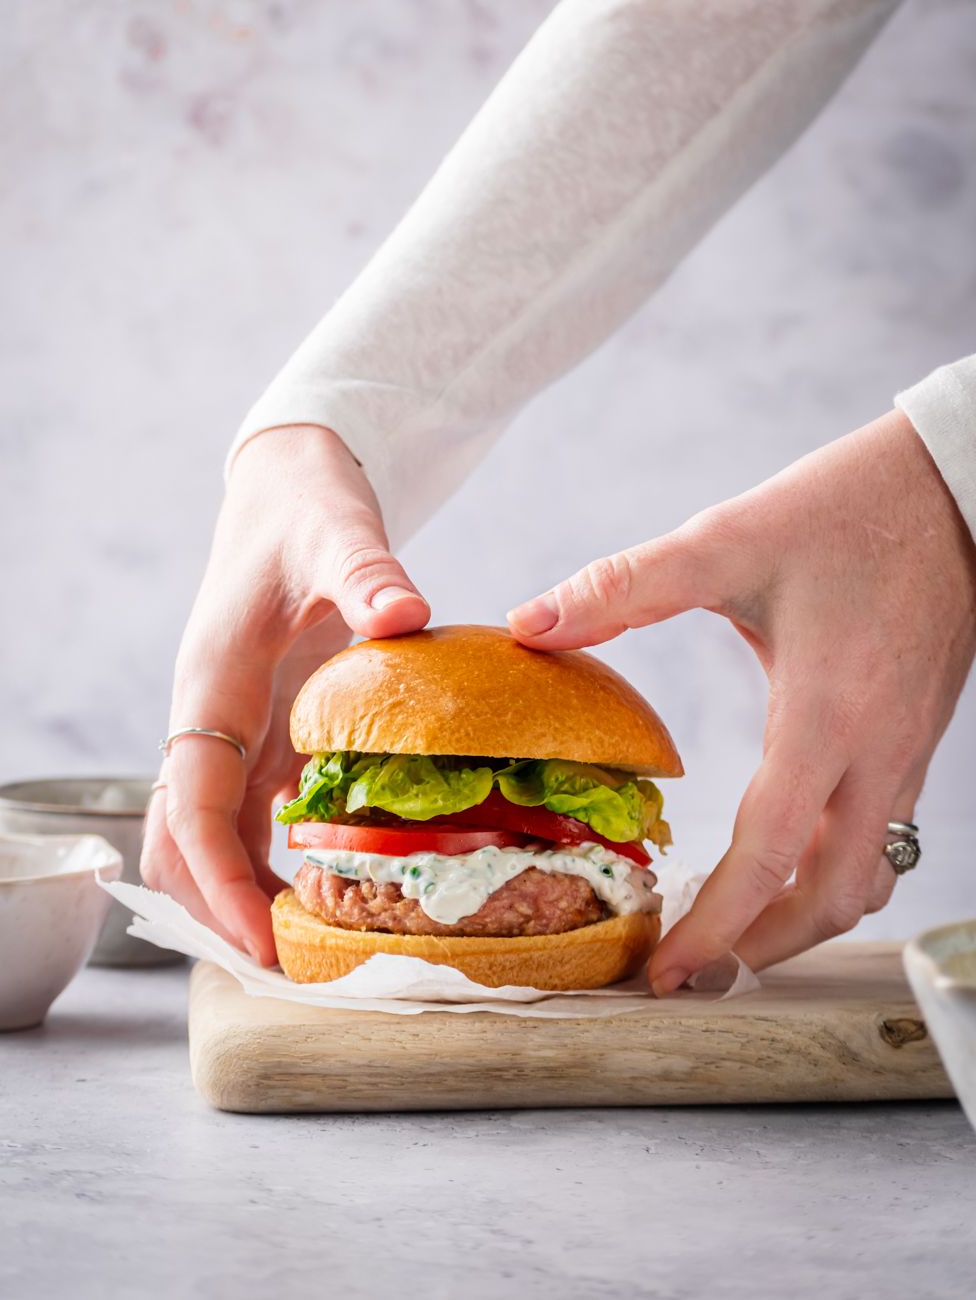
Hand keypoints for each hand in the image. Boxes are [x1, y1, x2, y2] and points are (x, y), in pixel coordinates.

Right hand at [141, 425, 429, 963]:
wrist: (287, 492)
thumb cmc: (305, 509)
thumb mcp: (337, 531)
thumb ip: (366, 571)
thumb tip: (406, 613)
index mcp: (211, 682)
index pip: (190, 802)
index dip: (219, 879)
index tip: (262, 939)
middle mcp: (207, 719)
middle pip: (180, 843)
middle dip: (218, 913)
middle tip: (290, 974)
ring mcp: (228, 732)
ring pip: (206, 841)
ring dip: (239, 899)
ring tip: (308, 956)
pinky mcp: (257, 736)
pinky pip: (245, 820)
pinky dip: (268, 866)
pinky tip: (325, 896)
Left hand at [507, 410, 975, 990]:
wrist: (951, 489)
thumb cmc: (843, 511)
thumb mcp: (727, 541)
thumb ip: (625, 586)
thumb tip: (529, 624)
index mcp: (826, 714)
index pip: (770, 855)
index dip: (713, 926)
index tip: (662, 972)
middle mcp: (877, 752)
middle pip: (828, 896)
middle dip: (758, 949)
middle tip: (689, 973)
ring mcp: (907, 751)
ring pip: (866, 876)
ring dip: (800, 920)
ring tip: (732, 936)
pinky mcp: (917, 738)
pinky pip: (884, 837)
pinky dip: (833, 874)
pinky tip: (789, 862)